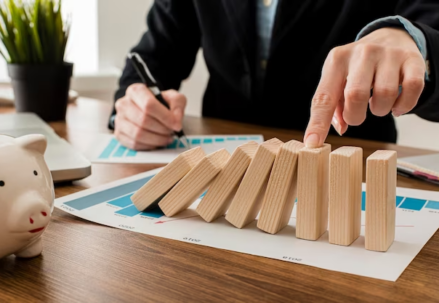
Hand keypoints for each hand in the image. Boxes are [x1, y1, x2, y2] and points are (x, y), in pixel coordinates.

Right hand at [114, 84, 186, 149]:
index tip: (177, 125)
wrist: (150, 111)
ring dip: (157, 139)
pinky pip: (134, 144)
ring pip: (138, 134)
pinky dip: (149, 146)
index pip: (149, 105)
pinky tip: (157, 142)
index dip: (165, 117)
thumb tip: (176, 122)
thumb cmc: (161, 104)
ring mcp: (119, 119)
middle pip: (143, 120)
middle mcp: (124, 103)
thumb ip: (178, 106)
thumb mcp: (174, 99)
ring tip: (166, 137)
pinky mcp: (119, 134)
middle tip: (172, 132)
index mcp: (136, 91)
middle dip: (162, 129)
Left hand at [304, 27, 425, 146]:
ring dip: (380, 110)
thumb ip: (334, 105)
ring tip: (376, 105)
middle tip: (356, 116)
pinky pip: (412, 89)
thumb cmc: (357, 67)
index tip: (313, 143)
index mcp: (336, 60)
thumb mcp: (338, 79)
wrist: (389, 36)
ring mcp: (388, 54)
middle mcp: (361, 53)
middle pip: (355, 95)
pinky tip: (396, 106)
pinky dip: (403, 106)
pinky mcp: (412, 58)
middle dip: (355, 116)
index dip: (318, 123)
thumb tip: (341, 128)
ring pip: (385, 94)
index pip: (323, 97)